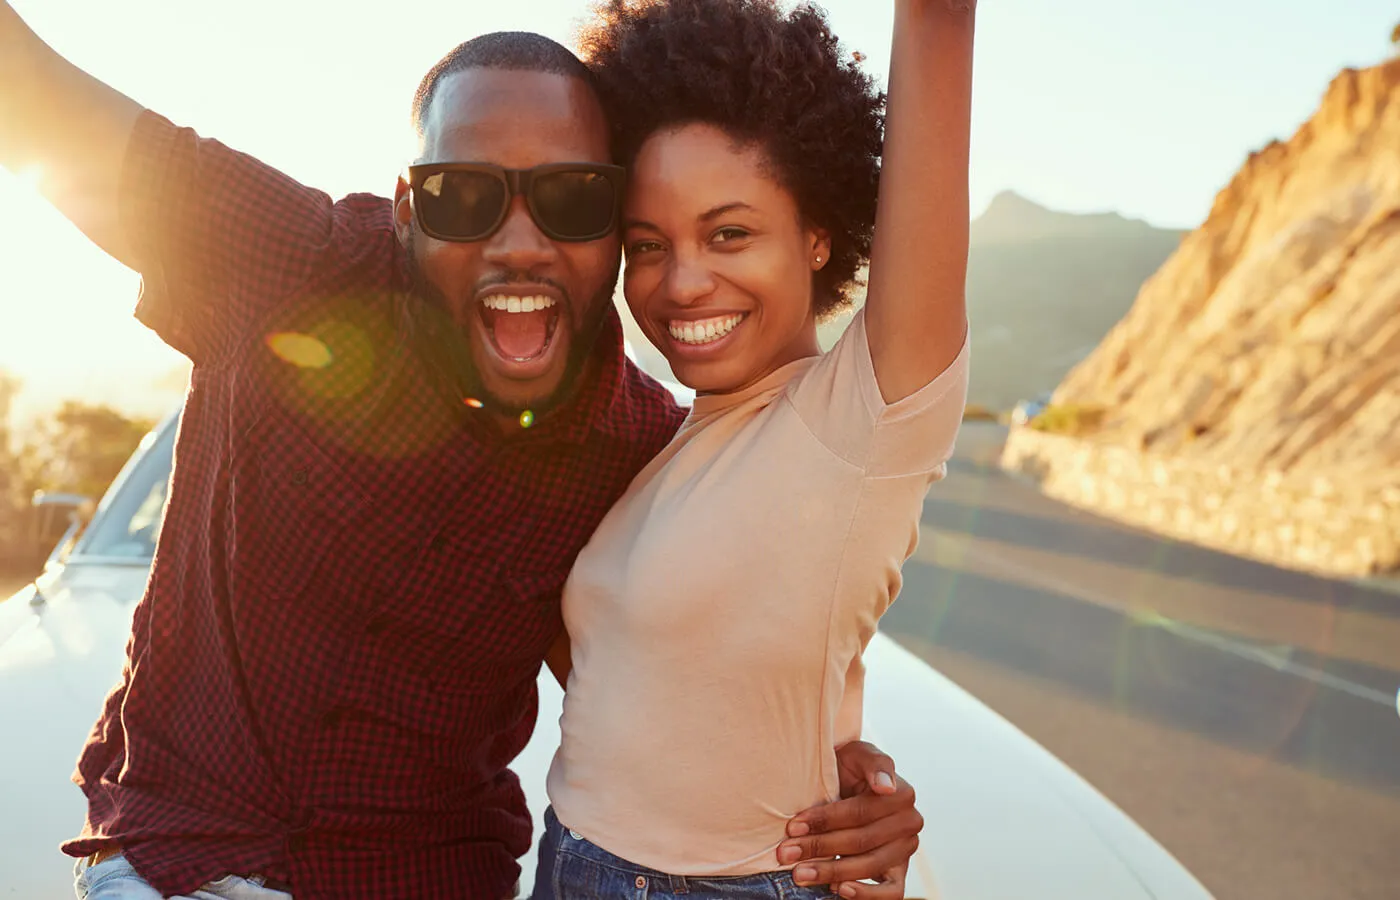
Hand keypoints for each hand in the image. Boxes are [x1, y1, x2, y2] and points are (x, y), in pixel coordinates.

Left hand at [777, 741, 923, 898]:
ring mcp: (906, 850)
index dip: (825, 820)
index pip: (859, 812)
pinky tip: (839, 889)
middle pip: (861, 841)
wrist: (849, 781)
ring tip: (801, 873)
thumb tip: (886, 787)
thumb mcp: (858, 754)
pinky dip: (866, 895)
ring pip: (870, 867)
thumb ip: (875, 764)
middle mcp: (910, 823)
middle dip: (819, 848)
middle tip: (786, 854)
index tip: (793, 826)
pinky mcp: (899, 872)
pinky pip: (891, 893)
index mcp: (902, 794)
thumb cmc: (850, 767)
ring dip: (832, 872)